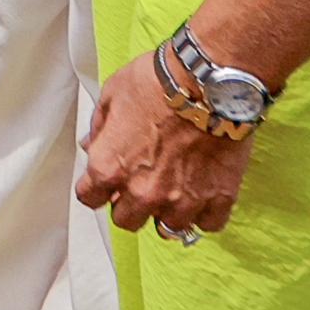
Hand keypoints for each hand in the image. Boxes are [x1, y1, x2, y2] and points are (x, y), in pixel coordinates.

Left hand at [77, 53, 254, 237]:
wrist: (209, 81)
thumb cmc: (158, 82)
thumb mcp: (112, 94)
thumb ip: (99, 127)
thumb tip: (91, 145)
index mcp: (110, 167)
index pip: (90, 199)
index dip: (96, 189)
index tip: (105, 183)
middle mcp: (143, 191)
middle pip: (127, 221)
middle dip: (129, 206)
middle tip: (141, 186)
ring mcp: (182, 199)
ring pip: (169, 228)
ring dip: (168, 211)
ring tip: (176, 189)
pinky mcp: (219, 197)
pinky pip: (209, 224)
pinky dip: (206, 213)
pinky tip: (204, 195)